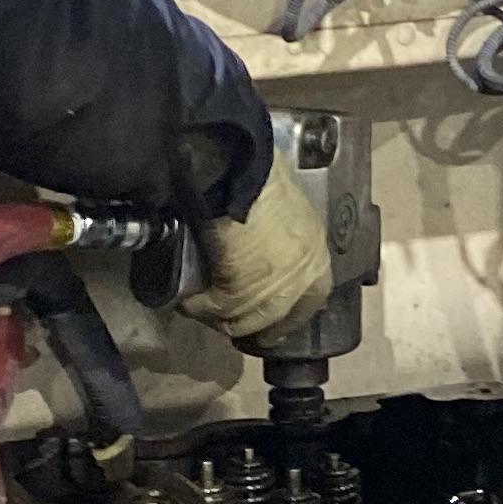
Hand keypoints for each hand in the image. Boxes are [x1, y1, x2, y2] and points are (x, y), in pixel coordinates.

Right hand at [189, 163, 333, 351]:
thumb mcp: (291, 207)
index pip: (311, 302)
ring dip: (220, 319)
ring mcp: (270, 292)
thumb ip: (287, 230)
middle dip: (255, 327)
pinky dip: (197, 308)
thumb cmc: (267, 179)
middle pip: (275, 319)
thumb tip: (269, 232)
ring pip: (243, 322)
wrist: (242, 175)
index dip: (290, 316)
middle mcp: (299, 282)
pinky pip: (215, 309)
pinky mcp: (238, 293)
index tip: (275, 322)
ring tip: (201, 310)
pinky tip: (186, 302)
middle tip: (233, 326)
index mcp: (316, 259)